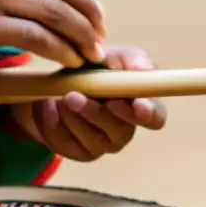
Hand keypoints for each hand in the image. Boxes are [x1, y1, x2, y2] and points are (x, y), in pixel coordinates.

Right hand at [0, 0, 104, 65]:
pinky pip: (33, 37)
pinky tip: (66, 62)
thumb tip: (38, 4)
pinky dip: (57, 50)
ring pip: (52, 15)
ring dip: (78, 38)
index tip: (95, 20)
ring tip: (89, 56)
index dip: (83, 0)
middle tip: (100, 43)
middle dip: (89, 21)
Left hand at [10, 46, 166, 161]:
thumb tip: (144, 70)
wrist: (59, 80)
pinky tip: (50, 105)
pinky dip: (54, 121)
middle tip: (73, 95)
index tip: (136, 104)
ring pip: (90, 136)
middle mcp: (124, 130)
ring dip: (72, 115)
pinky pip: (65, 142)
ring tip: (59, 95)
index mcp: (141, 107)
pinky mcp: (77, 151)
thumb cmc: (97, 67)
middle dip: (95, 112)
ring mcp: (101, 144)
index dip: (148, 114)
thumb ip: (131, 59)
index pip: (155, 118)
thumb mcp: (113, 56)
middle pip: (118, 129)